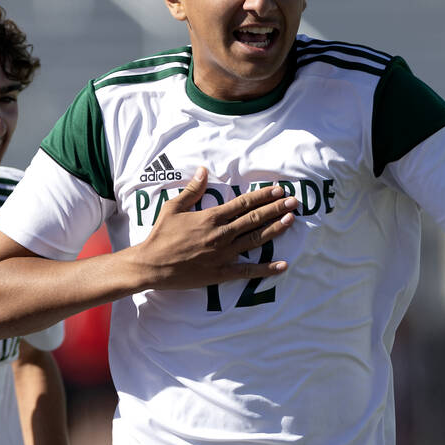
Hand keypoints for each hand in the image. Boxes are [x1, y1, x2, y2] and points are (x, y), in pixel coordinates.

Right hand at [130, 167, 296, 289]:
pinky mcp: (220, 273)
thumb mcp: (173, 207)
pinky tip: (283, 265)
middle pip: (255, 219)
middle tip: (294, 202)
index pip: (243, 204)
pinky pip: (247, 271)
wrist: (150, 265)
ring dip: (276, 230)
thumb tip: (204, 171)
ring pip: (255, 240)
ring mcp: (223, 255)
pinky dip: (266, 269)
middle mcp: (221, 235)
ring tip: (291, 220)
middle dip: (276, 209)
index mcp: (211, 218)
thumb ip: (192, 190)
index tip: (278, 190)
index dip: (263, 196)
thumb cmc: (160, 235)